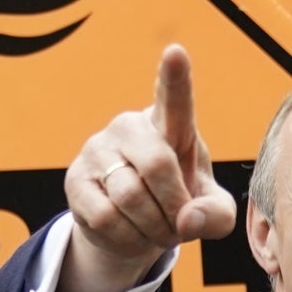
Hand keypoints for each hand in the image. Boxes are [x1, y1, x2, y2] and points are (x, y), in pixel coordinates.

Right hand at [63, 45, 236, 291]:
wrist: (136, 228)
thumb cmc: (181, 205)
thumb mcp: (212, 212)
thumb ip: (215, 215)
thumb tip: (186, 219)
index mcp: (170, 125)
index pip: (173, 98)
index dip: (175, 77)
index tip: (175, 52)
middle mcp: (130, 128)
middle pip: (157, 166)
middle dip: (175, 206)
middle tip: (180, 226)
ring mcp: (98, 150)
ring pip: (130, 197)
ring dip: (153, 228)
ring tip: (157, 230)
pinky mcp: (75, 179)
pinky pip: (106, 217)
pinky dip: (128, 238)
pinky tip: (132, 234)